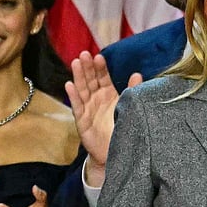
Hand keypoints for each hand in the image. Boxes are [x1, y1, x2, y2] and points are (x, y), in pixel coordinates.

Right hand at [64, 52, 141, 185]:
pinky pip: (77, 107)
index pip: (103, 77)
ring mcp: (88, 109)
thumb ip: (132, 91)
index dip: (100, 67)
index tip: (99, 57)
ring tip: (76, 63)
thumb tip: (137, 74)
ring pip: (82, 90)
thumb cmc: (122, 129)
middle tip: (84, 54)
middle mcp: (96, 100)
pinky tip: (69, 85)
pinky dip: (73, 96)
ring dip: (78, 76)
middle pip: (90, 80)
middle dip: (87, 67)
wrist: (115, 153)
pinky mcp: (82, 121)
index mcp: (108, 95)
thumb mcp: (129, 108)